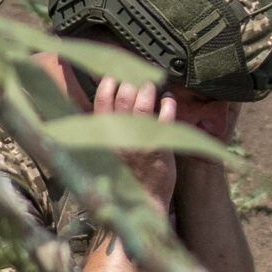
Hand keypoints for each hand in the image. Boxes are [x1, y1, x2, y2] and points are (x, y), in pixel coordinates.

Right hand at [94, 70, 179, 207]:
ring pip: (143, 104)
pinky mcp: (159, 148)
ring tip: (153, 83)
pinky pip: (165, 119)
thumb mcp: (105, 148)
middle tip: (140, 73)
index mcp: (102, 134)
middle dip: (133, 80)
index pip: (101, 100)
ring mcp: (138, 141)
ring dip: (150, 89)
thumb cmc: (123, 172)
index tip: (117, 71)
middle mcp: (117, 135)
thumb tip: (105, 101)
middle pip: (124, 96)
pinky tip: (169, 99)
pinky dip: (168, 105)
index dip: (109, 81)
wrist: (139, 201)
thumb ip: (104, 127)